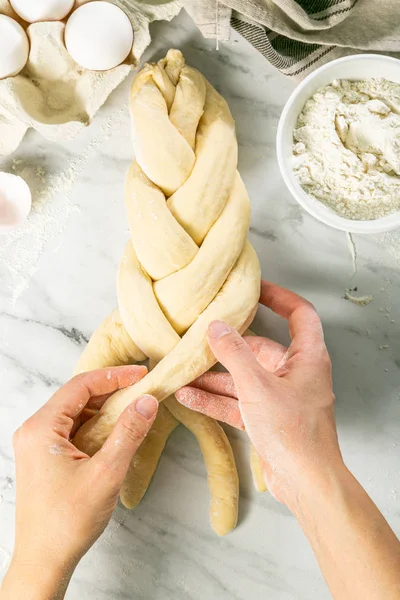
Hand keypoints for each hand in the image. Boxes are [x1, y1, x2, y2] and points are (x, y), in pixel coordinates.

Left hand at [1, 367, 157, 599]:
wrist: (44, 561)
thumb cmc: (67, 522)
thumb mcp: (106, 473)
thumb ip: (128, 433)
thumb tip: (147, 401)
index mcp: (41, 428)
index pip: (80, 385)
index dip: (114, 376)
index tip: (142, 373)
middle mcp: (35, 430)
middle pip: (77, 397)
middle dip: (112, 391)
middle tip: (142, 389)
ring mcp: (37, 445)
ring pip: (76, 413)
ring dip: (105, 410)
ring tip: (135, 409)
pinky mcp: (44, 458)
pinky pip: (73, 430)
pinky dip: (96, 427)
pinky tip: (117, 432)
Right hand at [176, 281, 341, 506]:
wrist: (306, 484)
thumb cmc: (292, 431)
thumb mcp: (257, 386)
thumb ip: (234, 354)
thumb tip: (215, 326)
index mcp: (306, 357)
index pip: (299, 314)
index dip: (279, 296)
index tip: (253, 287)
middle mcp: (294, 373)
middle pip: (258, 349)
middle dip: (227, 346)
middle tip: (198, 336)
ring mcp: (279, 397)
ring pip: (243, 378)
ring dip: (214, 376)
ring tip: (183, 368)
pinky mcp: (266, 419)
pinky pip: (237, 402)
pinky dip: (215, 400)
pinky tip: (187, 396)